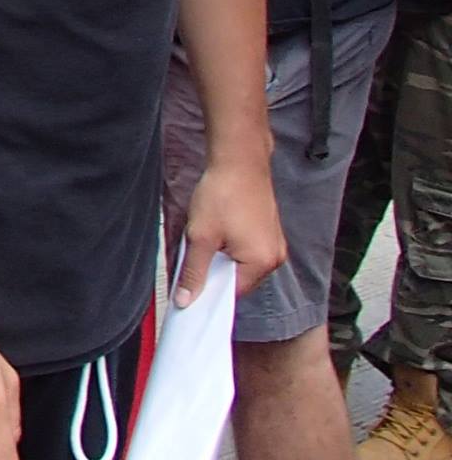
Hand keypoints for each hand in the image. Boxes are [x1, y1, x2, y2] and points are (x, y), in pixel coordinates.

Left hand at [177, 156, 284, 303]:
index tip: (188, 291)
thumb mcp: (200, 236)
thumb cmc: (222, 194)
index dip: (207, 291)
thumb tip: (186, 300)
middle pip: (237, 279)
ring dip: (220, 256)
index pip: (231, 293)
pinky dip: (229, 245)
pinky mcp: (269, 231)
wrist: (239, 160)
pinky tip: (217, 229)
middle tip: (193, 252)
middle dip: (213, 270)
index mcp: (261, 263)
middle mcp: (274, 257)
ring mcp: (274, 244)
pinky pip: (247, 250)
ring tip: (207, 235)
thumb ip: (193, 271)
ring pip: (240, 263)